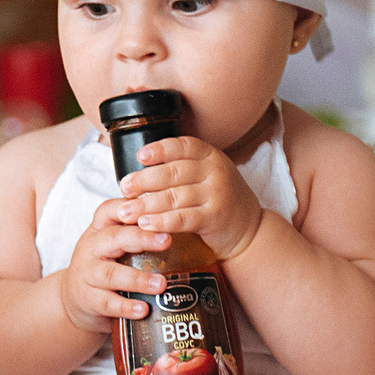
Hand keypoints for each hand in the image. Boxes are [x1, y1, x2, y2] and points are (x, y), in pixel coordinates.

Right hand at [58, 205, 178, 333]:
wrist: (74, 299)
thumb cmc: (104, 266)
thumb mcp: (113, 244)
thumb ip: (138, 232)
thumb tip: (190, 224)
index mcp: (100, 230)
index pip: (110, 209)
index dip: (130, 206)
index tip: (155, 207)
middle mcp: (91, 248)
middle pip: (114, 238)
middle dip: (141, 237)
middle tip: (167, 240)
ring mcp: (87, 274)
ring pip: (111, 273)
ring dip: (138, 278)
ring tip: (161, 284)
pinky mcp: (88, 299)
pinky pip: (108, 302)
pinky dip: (126, 306)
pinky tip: (144, 309)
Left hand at [112, 137, 266, 259]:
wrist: (249, 228)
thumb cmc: (217, 199)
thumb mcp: (206, 175)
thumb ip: (180, 168)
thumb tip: (138, 170)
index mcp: (210, 156)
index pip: (183, 146)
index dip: (160, 149)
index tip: (139, 156)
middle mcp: (216, 171)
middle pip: (174, 172)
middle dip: (145, 180)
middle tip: (124, 187)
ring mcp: (217, 194)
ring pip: (175, 196)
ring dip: (147, 204)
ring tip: (127, 211)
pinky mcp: (215, 218)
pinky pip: (183, 218)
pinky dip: (161, 221)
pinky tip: (145, 224)